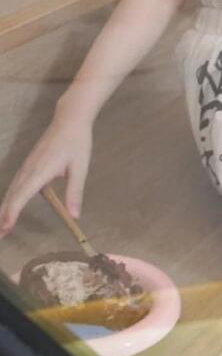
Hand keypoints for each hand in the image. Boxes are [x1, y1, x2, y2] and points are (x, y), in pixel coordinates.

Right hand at [0, 116, 92, 236]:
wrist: (69, 120)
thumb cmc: (77, 143)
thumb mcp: (80, 168)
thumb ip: (75, 192)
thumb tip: (74, 215)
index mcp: (40, 172)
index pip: (21, 196)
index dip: (12, 213)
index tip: (6, 228)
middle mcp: (29, 169)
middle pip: (12, 196)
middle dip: (3, 216)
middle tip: (1, 235)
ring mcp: (27, 165)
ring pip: (12, 189)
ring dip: (5, 207)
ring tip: (2, 225)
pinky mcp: (29, 163)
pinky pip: (16, 183)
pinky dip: (10, 196)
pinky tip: (10, 204)